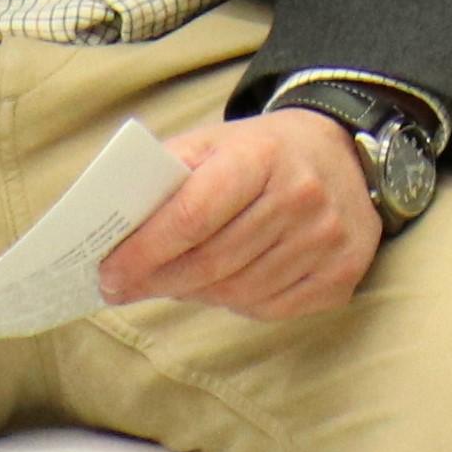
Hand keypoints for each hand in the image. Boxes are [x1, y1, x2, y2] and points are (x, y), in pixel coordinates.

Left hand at [100, 106, 386, 321]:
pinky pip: (270, 308)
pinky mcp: (341, 272)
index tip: (108, 273)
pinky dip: (236, 304)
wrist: (343, 155)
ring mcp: (327, 237)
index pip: (192, 216)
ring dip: (194, 294)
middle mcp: (302, 195)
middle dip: (157, 281)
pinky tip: (224, 286)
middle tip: (123, 288)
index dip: (143, 251)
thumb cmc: (261, 154)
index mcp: (263, 154)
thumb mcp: (214, 143)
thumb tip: (115, 233)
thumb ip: (166, 178)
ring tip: (174, 284)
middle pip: (211, 262)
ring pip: (237, 291)